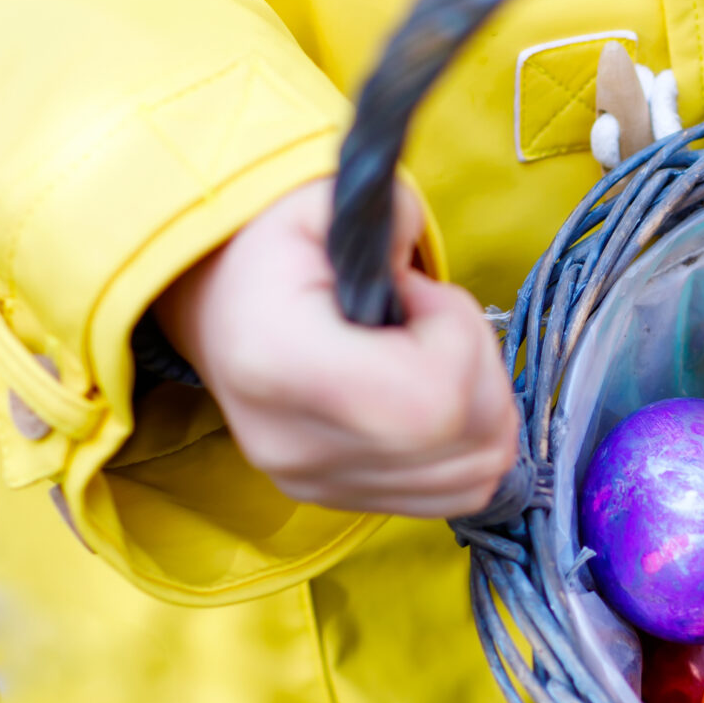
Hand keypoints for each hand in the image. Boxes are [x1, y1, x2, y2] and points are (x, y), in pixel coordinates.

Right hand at [153, 177, 518, 515]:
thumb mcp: (319, 201)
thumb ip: (389, 212)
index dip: (458, 337)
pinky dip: (470, 445)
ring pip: (475, 474)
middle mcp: (293, 445)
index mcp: (279, 364)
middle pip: (464, 440)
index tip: (423, 295)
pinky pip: (456, 495)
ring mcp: (315, 485)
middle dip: (480, 367)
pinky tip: (432, 397)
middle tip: (432, 322)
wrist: (221, 308)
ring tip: (428, 357)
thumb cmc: (273, 253)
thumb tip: (419, 253)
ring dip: (482, 406)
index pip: (433, 400)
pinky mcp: (336, 501)